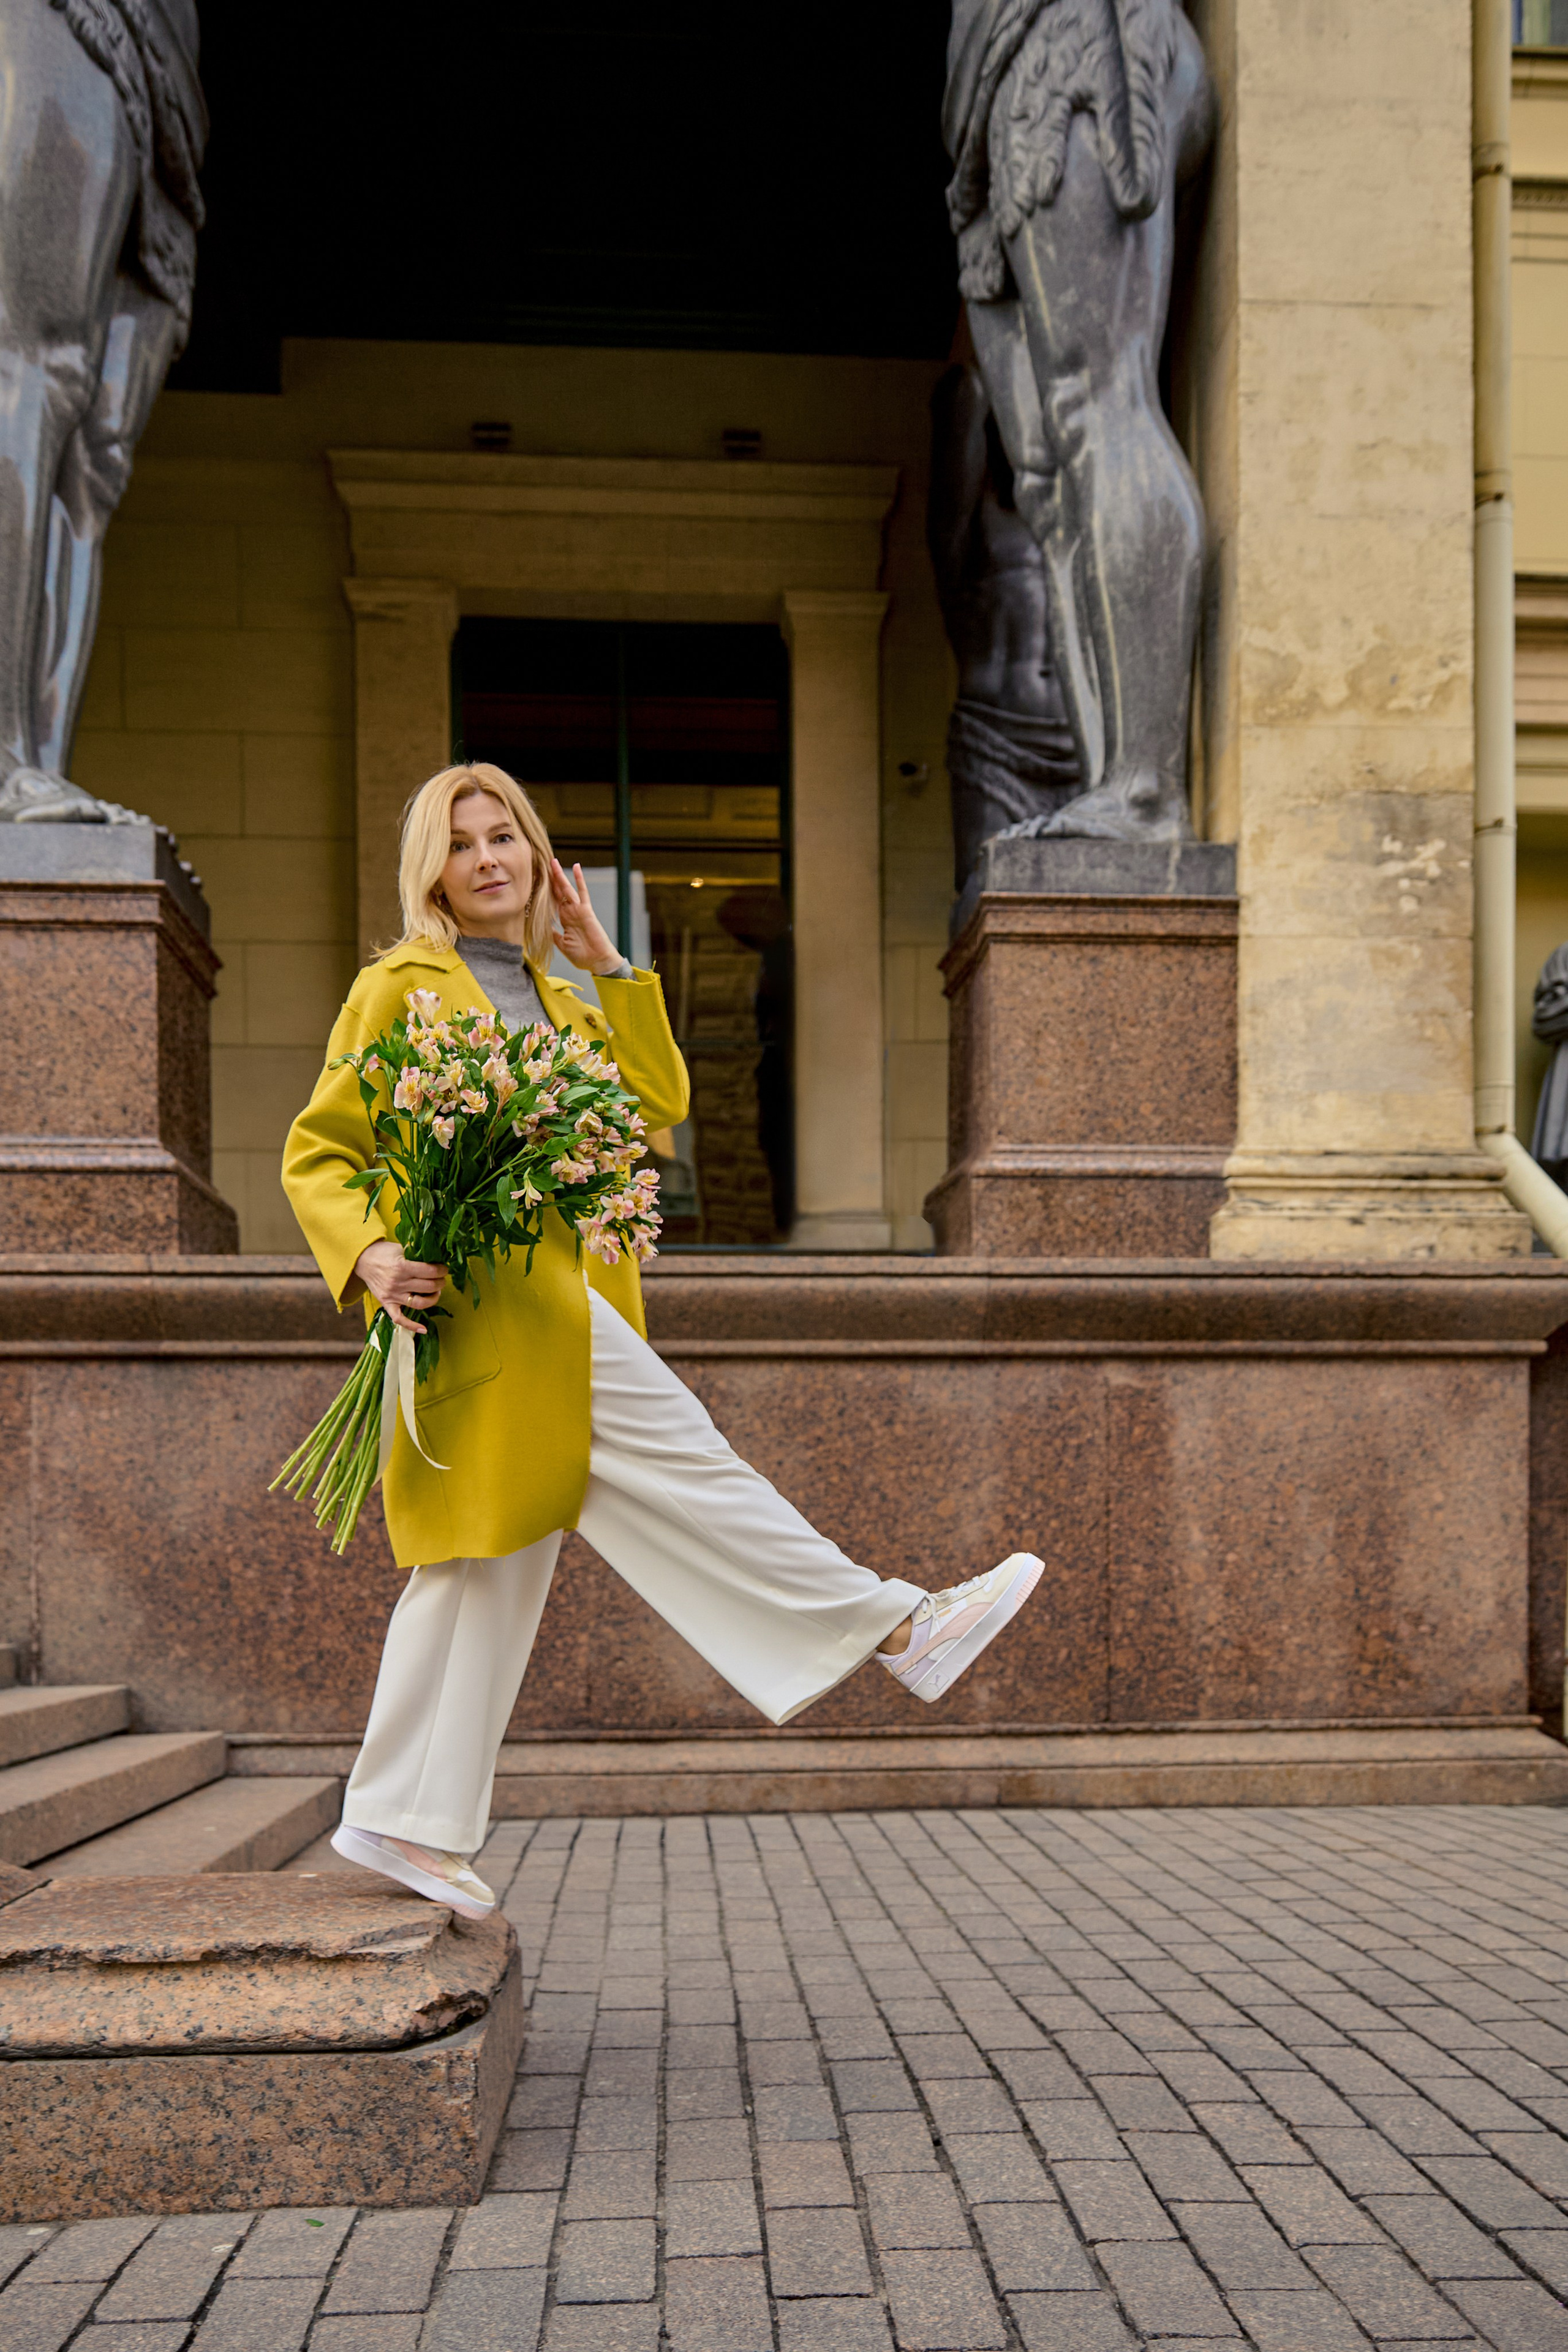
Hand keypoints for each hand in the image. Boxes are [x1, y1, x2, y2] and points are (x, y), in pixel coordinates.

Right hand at [354, 1240, 448, 1334]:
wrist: (363, 1260)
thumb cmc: (384, 1252)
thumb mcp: (401, 1249)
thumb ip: (417, 1254)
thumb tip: (437, 1259)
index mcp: (402, 1266)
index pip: (430, 1271)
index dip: (441, 1271)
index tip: (444, 1269)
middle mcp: (397, 1283)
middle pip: (428, 1287)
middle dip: (440, 1283)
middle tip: (442, 1279)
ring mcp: (392, 1295)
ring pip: (420, 1303)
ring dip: (433, 1299)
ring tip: (436, 1292)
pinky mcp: (386, 1303)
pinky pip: (400, 1319)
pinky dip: (412, 1326)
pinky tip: (424, 1329)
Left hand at [549, 858, 623, 974]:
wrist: (598, 962)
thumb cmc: (582, 956)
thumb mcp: (562, 944)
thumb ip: (553, 934)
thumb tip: (542, 927)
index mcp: (565, 920)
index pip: (552, 902)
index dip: (545, 891)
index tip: (536, 881)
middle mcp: (570, 912)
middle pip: (557, 892)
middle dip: (550, 879)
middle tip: (541, 865)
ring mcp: (578, 910)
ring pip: (567, 888)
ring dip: (560, 875)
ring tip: (553, 862)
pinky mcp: (586, 910)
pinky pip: (582, 892)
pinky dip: (579, 879)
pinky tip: (576, 867)